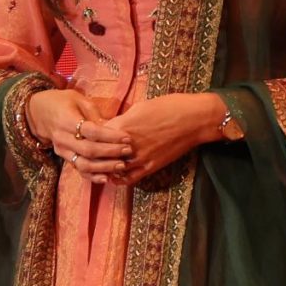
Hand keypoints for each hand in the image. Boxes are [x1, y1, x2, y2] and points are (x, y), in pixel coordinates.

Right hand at [26, 87, 133, 178]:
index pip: (91, 132)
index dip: (110, 136)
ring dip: (103, 167)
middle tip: (128, 151)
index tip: (127, 137)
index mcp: (67, 120)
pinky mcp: (63, 157)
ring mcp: (62, 150)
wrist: (38, 112)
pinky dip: (92, 176)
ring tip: (121, 166)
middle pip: (88, 150)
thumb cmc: (62, 101)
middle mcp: (63, 138)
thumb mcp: (78, 99)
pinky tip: (106, 178)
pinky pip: (77, 170)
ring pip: (83, 164)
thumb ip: (94, 113)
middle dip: (110, 152)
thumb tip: (113, 126)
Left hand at [95, 93, 225, 185]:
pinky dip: (119, 178)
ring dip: (105, 167)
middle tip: (91, 151)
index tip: (91, 134)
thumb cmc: (170, 106)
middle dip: (95, 152)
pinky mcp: (150, 167)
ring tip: (100, 164)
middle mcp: (128, 144)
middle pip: (101, 153)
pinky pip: (129, 178)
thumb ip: (124, 118)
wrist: (194, 119)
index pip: (96, 134)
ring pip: (112, 168)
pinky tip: (115, 175)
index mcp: (123, 125)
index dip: (92, 134)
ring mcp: (139, 158)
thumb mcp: (141, 106)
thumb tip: (114, 125)